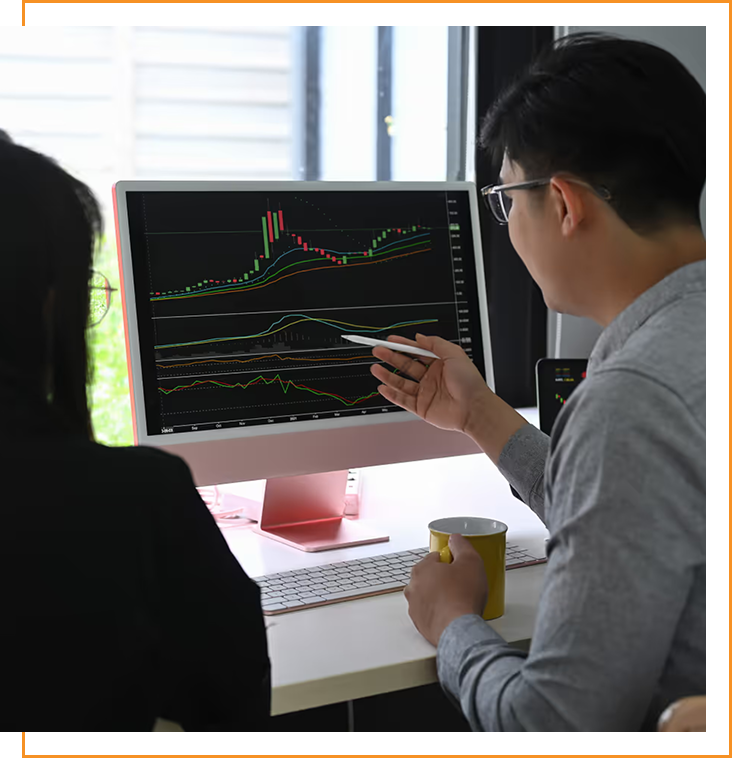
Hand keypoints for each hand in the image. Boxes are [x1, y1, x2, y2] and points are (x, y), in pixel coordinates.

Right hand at [370, 333, 490, 433]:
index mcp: (440, 364)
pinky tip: (383, 387)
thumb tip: (420, 337)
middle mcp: (431, 378)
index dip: (403, 345)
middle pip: (406, 365)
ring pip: (401, 382)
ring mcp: (426, 393)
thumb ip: (435, 343)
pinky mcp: (422, 408)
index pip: (417, 352)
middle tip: (378, 351)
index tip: (391, 340)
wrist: (474, 408)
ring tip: (376, 368)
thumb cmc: (470, 383)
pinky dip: (392, 394)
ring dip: (388, 375)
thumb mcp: (454, 354)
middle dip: (391, 358)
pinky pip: (402, 400)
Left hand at [404, 534, 487, 646]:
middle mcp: (413, 586)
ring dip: (439, 596)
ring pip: (427, 595)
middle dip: (443, 579)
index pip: (434, 558)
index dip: (450, 562)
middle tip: (460, 584)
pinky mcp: (419, 623)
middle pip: (429, 576)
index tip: (459, 568)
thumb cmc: (462, 597)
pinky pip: (429, 612)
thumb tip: (455, 539)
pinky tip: (451, 613)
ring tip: (457, 601)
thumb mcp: (470, 561)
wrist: (459, 629)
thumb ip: (461, 545)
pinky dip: (438, 612)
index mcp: (421, 569)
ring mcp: (414, 606)